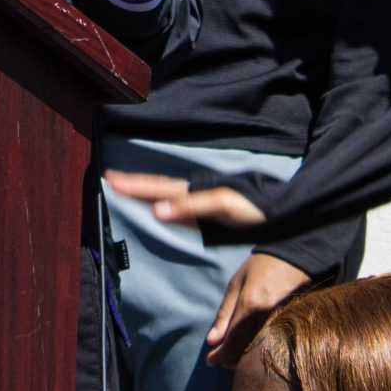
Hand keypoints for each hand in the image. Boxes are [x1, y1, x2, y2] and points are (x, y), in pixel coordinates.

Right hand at [104, 170, 269, 232]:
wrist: (281, 212)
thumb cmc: (255, 208)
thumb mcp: (225, 205)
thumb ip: (192, 205)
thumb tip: (157, 210)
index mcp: (194, 190)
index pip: (157, 187)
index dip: (134, 184)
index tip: (110, 178)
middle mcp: (194, 192)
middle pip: (158, 186)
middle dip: (134, 183)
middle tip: (109, 178)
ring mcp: (202, 200)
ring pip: (166, 192)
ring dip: (145, 190)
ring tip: (125, 187)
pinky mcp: (209, 211)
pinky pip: (176, 204)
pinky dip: (161, 201)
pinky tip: (157, 205)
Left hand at [204, 253, 312, 365]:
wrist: (296, 256)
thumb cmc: (261, 266)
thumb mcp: (236, 284)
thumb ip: (224, 315)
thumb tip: (211, 342)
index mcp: (251, 306)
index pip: (232, 343)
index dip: (219, 357)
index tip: (210, 361)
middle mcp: (268, 318)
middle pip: (246, 353)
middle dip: (230, 360)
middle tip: (220, 356)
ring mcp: (283, 323)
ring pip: (259, 353)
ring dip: (244, 357)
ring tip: (234, 351)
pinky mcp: (292, 326)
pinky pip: (271, 346)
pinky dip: (258, 351)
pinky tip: (252, 346)